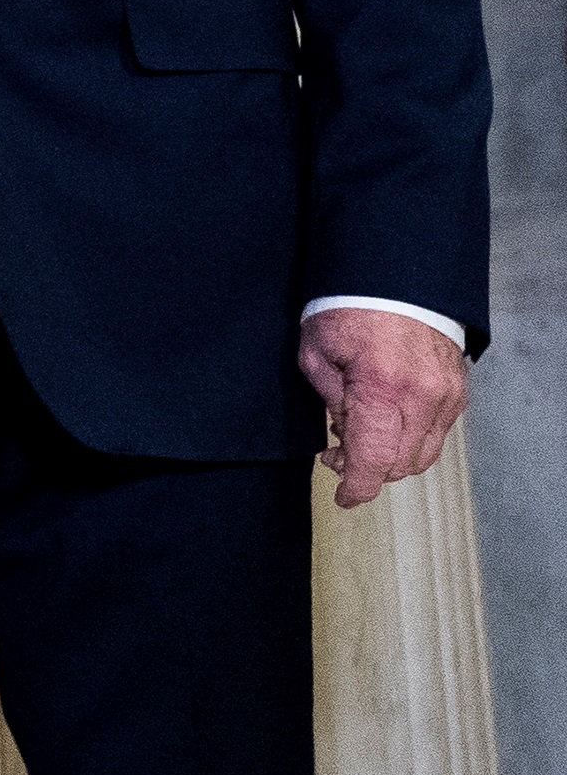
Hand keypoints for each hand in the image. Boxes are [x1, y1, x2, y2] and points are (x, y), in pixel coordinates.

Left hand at [303, 306, 469, 507]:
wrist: (396, 277)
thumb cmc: (348, 307)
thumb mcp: (317, 352)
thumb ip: (331, 401)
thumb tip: (343, 436)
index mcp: (383, 386)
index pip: (375, 459)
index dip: (358, 487)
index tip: (344, 497)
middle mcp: (423, 396)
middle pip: (401, 464)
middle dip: (367, 470)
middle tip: (336, 455)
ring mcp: (447, 395)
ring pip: (422, 454)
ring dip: (390, 457)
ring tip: (357, 434)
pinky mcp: (457, 392)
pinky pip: (436, 434)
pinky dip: (410, 440)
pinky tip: (384, 421)